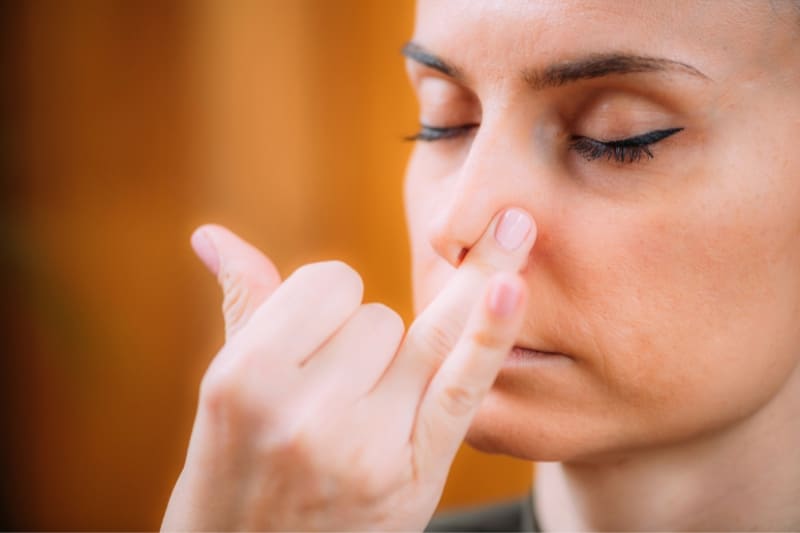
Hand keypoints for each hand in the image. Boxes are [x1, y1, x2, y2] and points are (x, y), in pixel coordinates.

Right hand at [162, 208, 535, 530]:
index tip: (311, 347)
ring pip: (422, 336)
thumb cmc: (235, 471)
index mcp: (245, 378)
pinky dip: (490, 332)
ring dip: (401, 361)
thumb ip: (243, 305)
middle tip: (329, 402)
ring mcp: (365, 445)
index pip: (328, 282)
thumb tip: (212, 234)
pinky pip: (461, 385)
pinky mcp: (416, 473)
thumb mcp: (225, 395)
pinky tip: (512, 283)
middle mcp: (304, 411)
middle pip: (380, 314)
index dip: (326, 306)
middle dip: (362, 343)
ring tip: (360, 410)